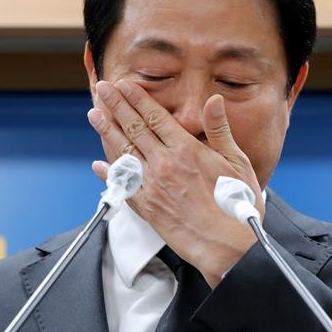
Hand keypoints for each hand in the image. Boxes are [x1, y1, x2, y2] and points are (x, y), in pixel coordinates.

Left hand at [87, 80, 263, 287]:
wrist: (227, 247)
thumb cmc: (236, 205)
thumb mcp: (237, 162)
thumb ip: (220, 130)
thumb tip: (213, 100)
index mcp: (186, 150)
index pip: (156, 117)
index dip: (137, 99)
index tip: (124, 85)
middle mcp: (164, 164)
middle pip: (134, 128)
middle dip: (116, 106)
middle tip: (103, 89)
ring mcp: (152, 186)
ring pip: (123, 152)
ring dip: (106, 131)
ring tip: (94, 114)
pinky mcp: (147, 208)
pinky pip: (122, 186)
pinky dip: (108, 173)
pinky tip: (97, 164)